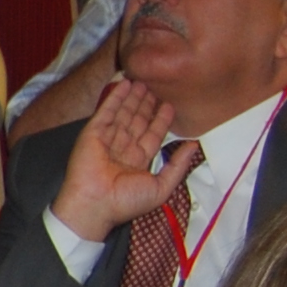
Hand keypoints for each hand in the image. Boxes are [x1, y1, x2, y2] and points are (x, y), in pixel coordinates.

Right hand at [52, 77, 191, 243]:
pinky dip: (115, 97)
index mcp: (138, 162)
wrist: (95, 205)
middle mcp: (123, 149)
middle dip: (146, 105)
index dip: (160, 121)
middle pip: (137, 121)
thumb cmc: (127, 202)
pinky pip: (106, 112)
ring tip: (142, 81)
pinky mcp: (92, 133)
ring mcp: (107, 140)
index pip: (152, 135)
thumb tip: (194, 146)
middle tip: (155, 87)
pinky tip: (124, 84)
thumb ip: (178, 166)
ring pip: (123, 114)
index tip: (169, 105)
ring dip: (132, 98)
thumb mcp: (162, 187)